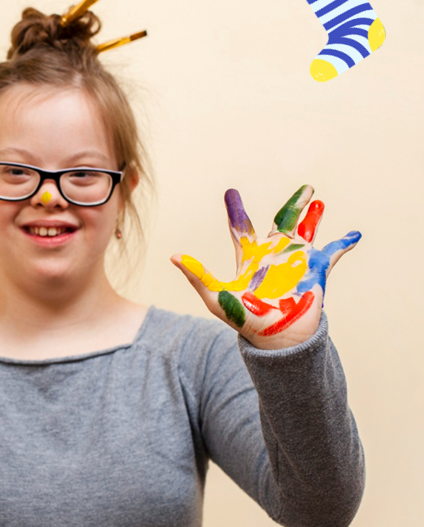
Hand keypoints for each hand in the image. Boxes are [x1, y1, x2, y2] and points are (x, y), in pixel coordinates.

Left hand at [172, 186, 360, 349]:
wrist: (276, 339)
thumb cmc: (244, 319)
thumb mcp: (216, 296)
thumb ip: (198, 275)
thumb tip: (173, 257)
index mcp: (250, 257)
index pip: (241, 227)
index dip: (236, 210)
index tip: (230, 192)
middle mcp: (274, 255)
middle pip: (282, 222)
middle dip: (293, 204)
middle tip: (304, 187)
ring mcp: (296, 262)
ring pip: (306, 231)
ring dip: (312, 216)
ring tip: (317, 198)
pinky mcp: (316, 271)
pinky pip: (332, 253)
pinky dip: (343, 243)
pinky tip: (353, 234)